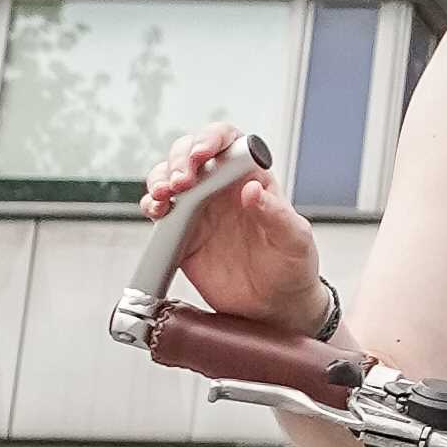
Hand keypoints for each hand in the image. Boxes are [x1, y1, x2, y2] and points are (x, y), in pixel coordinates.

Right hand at [136, 119, 324, 333]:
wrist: (274, 307)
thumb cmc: (292, 267)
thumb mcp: (295, 240)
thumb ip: (276, 214)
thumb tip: (252, 190)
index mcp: (252, 178)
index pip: (229, 142)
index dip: (212, 139)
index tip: (203, 154)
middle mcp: (221, 188)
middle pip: (190, 153)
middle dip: (180, 158)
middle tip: (182, 181)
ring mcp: (199, 209)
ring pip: (168, 176)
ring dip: (160, 177)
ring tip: (165, 194)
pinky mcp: (180, 233)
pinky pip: (158, 210)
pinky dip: (151, 204)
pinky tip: (156, 210)